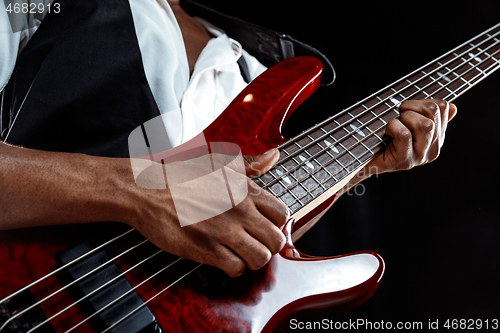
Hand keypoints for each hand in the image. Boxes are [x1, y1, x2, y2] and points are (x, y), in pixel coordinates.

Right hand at [127, 149, 286, 276]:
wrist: (147, 191)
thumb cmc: (180, 177)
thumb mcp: (218, 163)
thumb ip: (250, 163)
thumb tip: (274, 156)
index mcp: (245, 190)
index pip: (282, 214)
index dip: (276, 224)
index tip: (264, 226)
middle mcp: (239, 211)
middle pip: (276, 240)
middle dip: (268, 246)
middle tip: (255, 243)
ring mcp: (224, 231)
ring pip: (261, 258)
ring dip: (253, 260)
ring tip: (241, 253)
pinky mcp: (206, 249)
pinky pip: (236, 269)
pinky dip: (233, 269)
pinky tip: (224, 258)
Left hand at [367, 99, 456, 173]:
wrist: (364, 160)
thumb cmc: (384, 138)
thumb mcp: (408, 124)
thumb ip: (428, 116)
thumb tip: (452, 107)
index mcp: (437, 138)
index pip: (443, 108)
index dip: (422, 100)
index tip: (408, 108)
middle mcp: (432, 149)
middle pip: (434, 113)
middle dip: (412, 106)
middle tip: (399, 113)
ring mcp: (419, 157)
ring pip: (424, 124)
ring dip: (404, 117)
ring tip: (394, 124)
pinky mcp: (405, 161)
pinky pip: (404, 134)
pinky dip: (393, 127)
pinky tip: (387, 132)